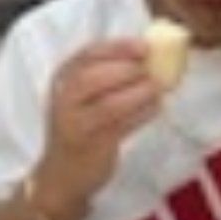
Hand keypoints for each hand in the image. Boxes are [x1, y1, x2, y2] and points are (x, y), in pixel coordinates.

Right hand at [36, 39, 160, 211]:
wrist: (62, 173)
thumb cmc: (80, 125)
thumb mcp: (82, 94)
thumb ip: (107, 72)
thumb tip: (150, 53)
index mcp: (63, 78)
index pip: (88, 54)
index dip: (118, 47)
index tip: (144, 46)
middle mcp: (64, 100)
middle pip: (93, 78)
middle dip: (127, 70)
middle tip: (151, 70)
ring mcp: (76, 125)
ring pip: (109, 105)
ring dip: (139, 94)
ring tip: (157, 88)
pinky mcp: (92, 146)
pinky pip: (122, 127)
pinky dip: (142, 114)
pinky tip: (156, 107)